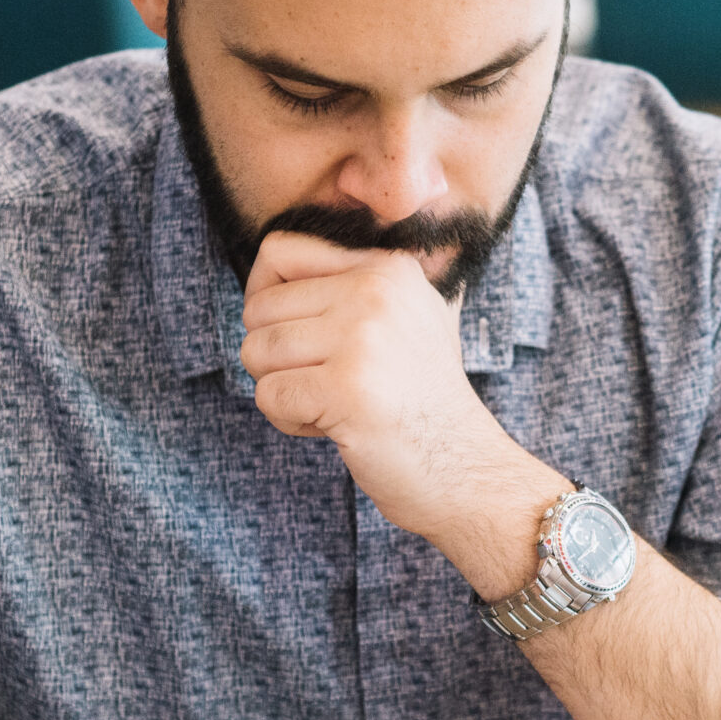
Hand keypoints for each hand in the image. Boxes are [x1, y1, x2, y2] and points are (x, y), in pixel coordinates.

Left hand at [240, 233, 564, 580]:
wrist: (464, 468)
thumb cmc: (423, 401)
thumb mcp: (409, 318)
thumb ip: (355, 283)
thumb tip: (269, 268)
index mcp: (388, 268)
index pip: (279, 251)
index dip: (266, 297)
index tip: (293, 336)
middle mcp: (376, 291)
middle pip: (258, 308)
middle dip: (275, 356)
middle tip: (326, 383)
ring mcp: (362, 338)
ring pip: (256, 352)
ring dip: (281, 390)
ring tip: (332, 405)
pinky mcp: (345, 388)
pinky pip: (267, 395)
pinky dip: (289, 421)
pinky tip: (333, 428)